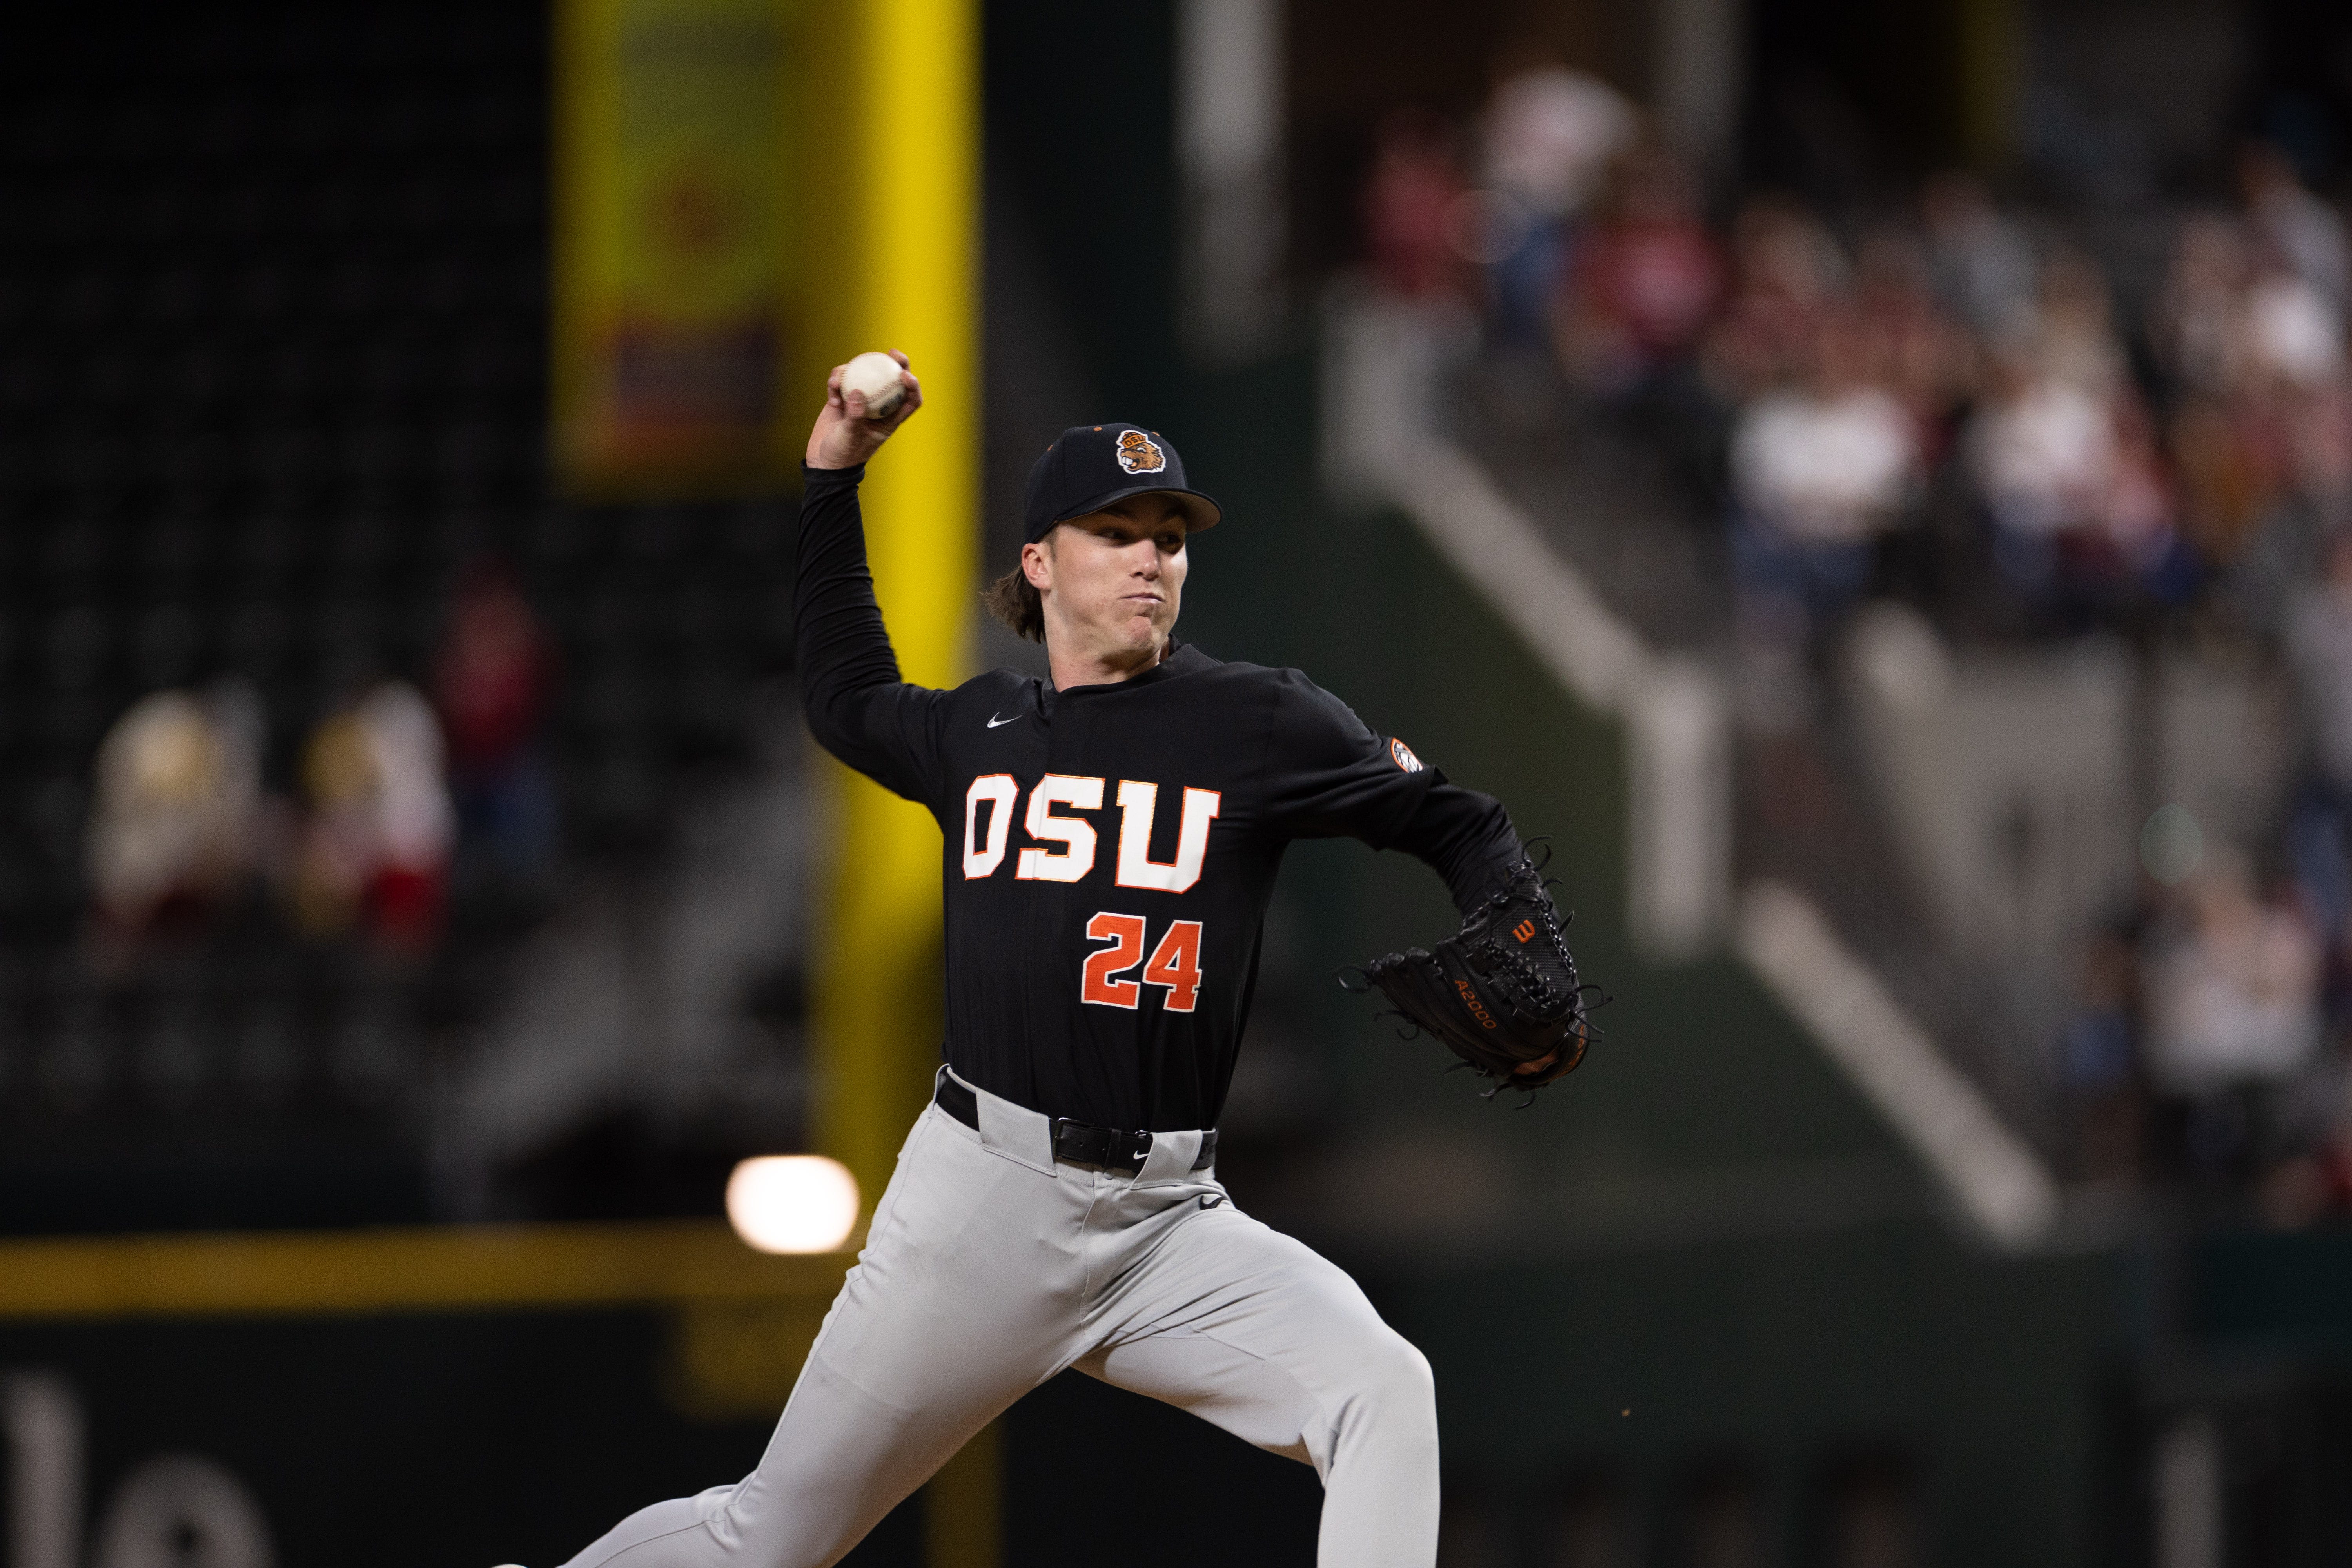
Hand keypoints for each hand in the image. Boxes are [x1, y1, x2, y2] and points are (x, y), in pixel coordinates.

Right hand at [806, 352, 921, 469]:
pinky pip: (843, 380)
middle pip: (893, 381)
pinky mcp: (843, 397)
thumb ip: (854, 416)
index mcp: (889, 420)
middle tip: (892, 352)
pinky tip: (832, 396)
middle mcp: (878, 407)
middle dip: (896, 364)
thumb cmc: (842, 455)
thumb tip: (857, 391)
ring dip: (853, 370)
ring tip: (839, 379)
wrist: (822, 460)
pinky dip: (836, 382)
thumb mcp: (850, 438)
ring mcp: (860, 400)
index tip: (906, 375)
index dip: (913, 386)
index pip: (910, 401)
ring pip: (865, 375)